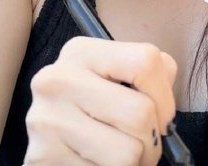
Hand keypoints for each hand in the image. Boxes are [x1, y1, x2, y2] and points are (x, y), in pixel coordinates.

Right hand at [24, 38, 176, 165]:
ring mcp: (46, 120)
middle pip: (140, 113)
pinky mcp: (41, 157)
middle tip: (144, 145)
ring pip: (127, 153)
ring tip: (122, 155)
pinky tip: (99, 164)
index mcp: (80, 51)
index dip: (166, 97)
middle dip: (152, 139)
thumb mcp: (119, 76)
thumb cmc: (97, 105)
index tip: (162, 116)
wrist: (53, 139)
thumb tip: (165, 111)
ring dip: (136, 162)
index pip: (146, 63)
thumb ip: (151, 74)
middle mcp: (57, 80)